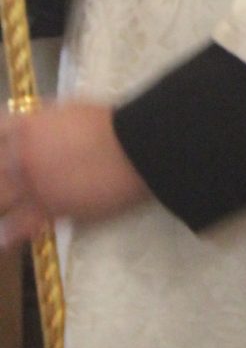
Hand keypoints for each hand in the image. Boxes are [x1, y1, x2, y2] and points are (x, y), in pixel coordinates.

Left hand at [0, 102, 148, 246]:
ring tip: (4, 205)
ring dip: (1, 199)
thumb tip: (24, 126)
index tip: (2, 148)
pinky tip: (3, 238)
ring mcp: (33, 185)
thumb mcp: (67, 110)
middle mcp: (22, 157)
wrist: (131, 148)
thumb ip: (39, 120)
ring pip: (0, 198)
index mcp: (27, 129)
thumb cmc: (105, 123)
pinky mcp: (48, 210)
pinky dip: (8, 234)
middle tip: (3, 178)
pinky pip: (19, 226)